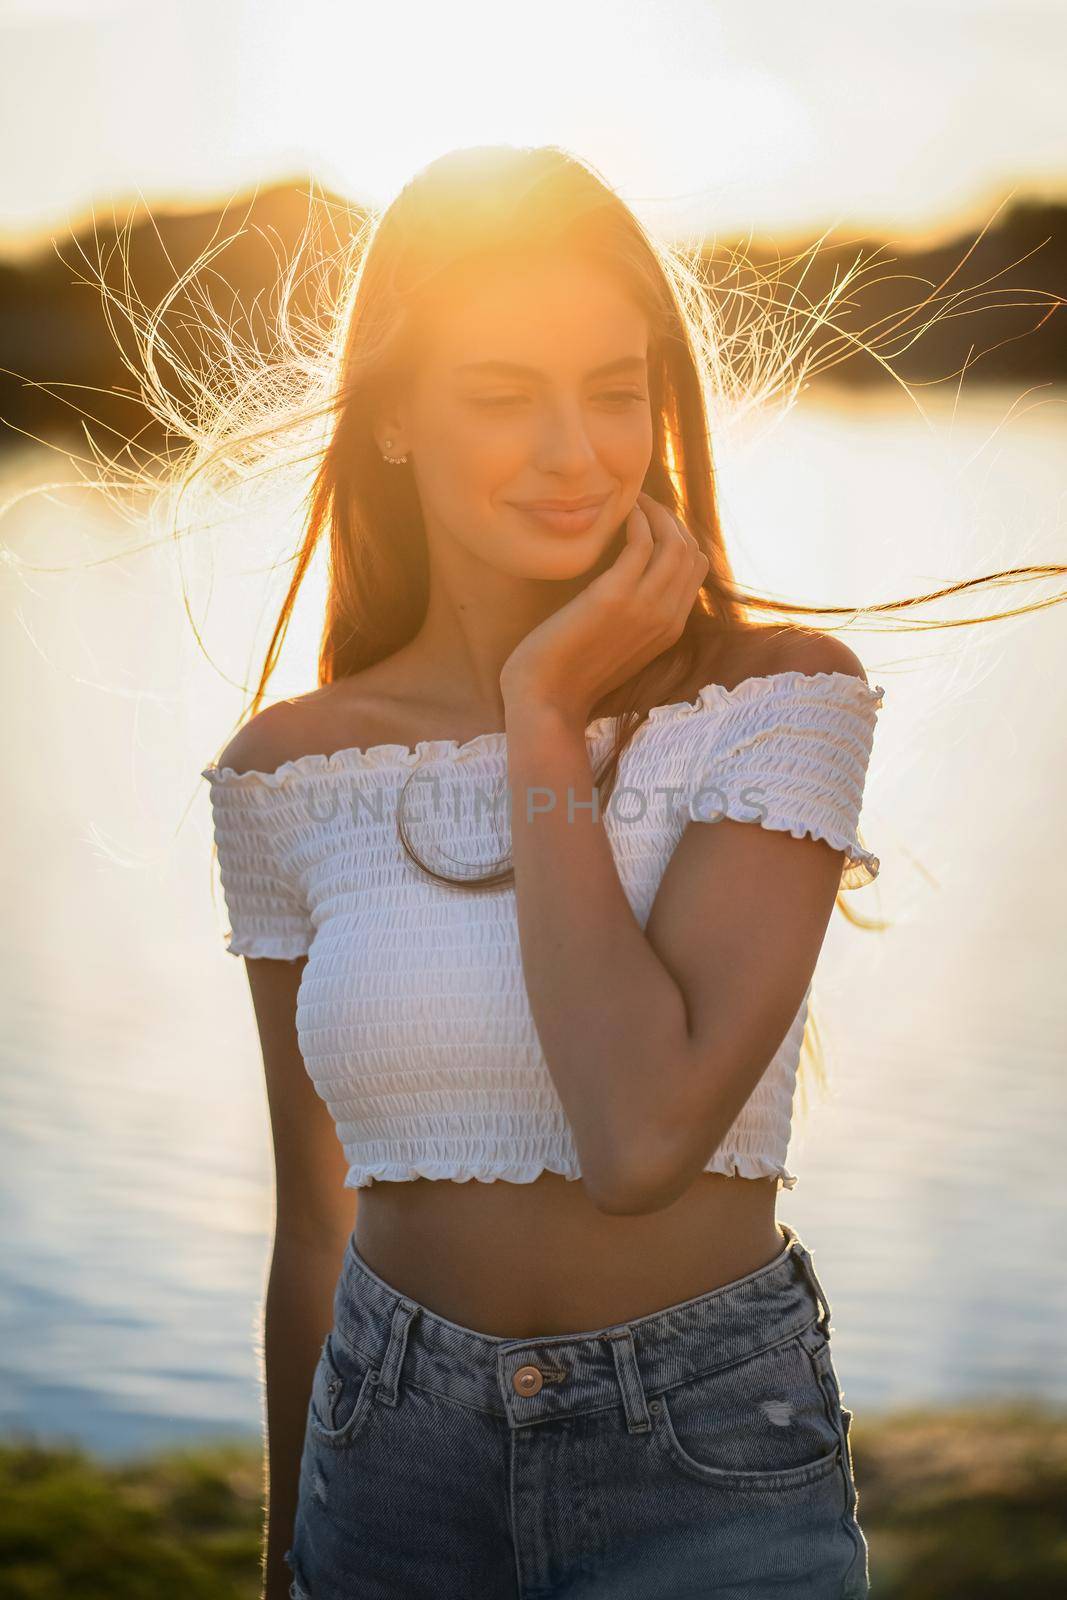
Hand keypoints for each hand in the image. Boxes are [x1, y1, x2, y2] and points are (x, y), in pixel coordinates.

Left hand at [499, 491, 709, 723]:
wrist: (547, 699)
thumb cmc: (572, 672)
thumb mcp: (618, 645)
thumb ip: (636, 616)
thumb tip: (630, 579)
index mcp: (671, 629)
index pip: (696, 568)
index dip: (679, 537)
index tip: (654, 521)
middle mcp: (667, 617)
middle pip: (691, 550)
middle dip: (671, 518)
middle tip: (643, 503)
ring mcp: (645, 607)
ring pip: (674, 542)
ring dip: (656, 512)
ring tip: (634, 501)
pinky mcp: (614, 597)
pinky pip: (641, 543)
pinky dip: (636, 520)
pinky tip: (620, 513)